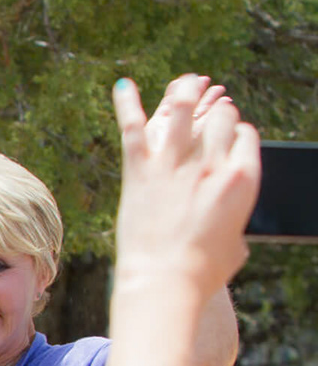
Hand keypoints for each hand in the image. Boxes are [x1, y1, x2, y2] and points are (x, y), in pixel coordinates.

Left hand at [112, 76, 259, 296]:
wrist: (164, 282)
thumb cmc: (202, 273)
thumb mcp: (235, 244)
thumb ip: (234, 222)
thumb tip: (229, 226)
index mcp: (243, 178)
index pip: (244, 134)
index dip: (235, 130)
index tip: (226, 132)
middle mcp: (211, 164)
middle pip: (217, 118)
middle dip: (213, 111)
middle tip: (206, 109)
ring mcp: (174, 164)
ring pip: (180, 111)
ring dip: (183, 93)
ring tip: (184, 83)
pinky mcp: (139, 171)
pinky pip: (132, 126)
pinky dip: (126, 103)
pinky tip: (122, 85)